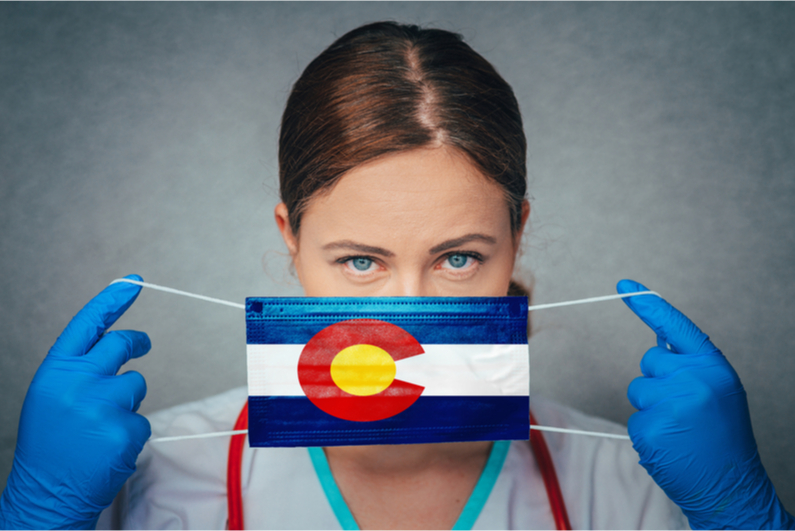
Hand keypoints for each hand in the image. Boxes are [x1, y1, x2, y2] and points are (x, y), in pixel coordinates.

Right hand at [0, 275, 151, 529]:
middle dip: (135, 343)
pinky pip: (142, 419)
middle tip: (142, 345)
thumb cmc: (50, 444)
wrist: (45, 493)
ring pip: (136, 384)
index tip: (134, 281)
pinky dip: (130, 433)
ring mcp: (102, 404)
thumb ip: (79, 369)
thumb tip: (117, 342)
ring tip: (99, 427)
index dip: (112, 300)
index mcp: (56, 371)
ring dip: (127, 402)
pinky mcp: (124, 428)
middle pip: (121, 344)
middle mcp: (77, 382)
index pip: (88, 323)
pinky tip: (107, 448)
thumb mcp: (52, 396)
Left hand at [617, 279, 793, 529]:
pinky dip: (647, 432)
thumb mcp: (718, 391)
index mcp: (712, 368)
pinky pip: (634, 419)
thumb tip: (659, 340)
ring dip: (651, 408)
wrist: (732, 487)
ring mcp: (670, 404)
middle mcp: (692, 380)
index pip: (675, 327)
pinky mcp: (650, 429)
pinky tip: (670, 444)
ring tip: (679, 429)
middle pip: (649, 361)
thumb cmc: (723, 438)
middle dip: (658, 380)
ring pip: (637, 390)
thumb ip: (691, 365)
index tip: (624, 285)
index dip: (648, 305)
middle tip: (684, 409)